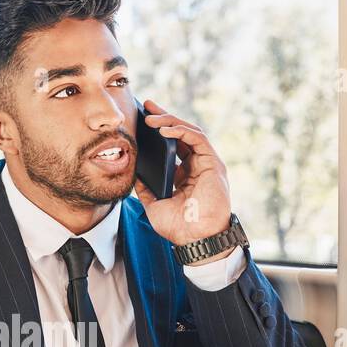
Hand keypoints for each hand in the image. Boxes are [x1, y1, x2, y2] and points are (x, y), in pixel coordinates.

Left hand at [133, 97, 232, 246]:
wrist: (195, 239)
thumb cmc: (179, 227)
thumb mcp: (154, 204)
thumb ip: (146, 189)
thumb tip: (133, 174)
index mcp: (185, 175)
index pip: (173, 145)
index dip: (160, 131)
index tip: (143, 121)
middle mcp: (197, 166)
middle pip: (181, 134)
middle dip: (164, 117)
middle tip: (147, 107)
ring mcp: (206, 164)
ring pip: (189, 131)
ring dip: (170, 120)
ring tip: (151, 117)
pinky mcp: (212, 163)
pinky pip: (197, 138)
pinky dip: (180, 130)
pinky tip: (164, 129)